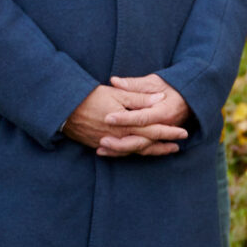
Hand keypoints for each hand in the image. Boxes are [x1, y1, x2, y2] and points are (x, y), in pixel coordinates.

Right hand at [61, 78, 188, 156]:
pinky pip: (119, 153)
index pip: (153, 130)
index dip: (169, 132)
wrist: (63, 109)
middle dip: (163, 145)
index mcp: (127, 123)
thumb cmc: (91, 97)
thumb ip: (139, 98)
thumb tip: (160, 98)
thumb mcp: (117, 94)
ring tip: (163, 151)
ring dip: (150, 151)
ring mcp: (109, 143)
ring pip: (134, 151)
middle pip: (146, 144)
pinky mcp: (99, 144)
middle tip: (177, 147)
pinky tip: (137, 152)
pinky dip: (130, 153)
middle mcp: (120, 136)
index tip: (183, 133)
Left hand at [100, 73, 191, 156]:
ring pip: (140, 148)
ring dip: (120, 150)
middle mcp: (164, 127)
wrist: (189, 98)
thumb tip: (114, 81)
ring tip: (101, 149)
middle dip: (120, 142)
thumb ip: (134, 84)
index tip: (108, 117)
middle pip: (141, 139)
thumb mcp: (154, 81)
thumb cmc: (171, 87)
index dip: (124, 118)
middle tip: (102, 140)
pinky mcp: (157, 139)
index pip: (142, 118)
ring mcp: (161, 136)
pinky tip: (108, 152)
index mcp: (164, 111)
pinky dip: (125, 152)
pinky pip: (141, 150)